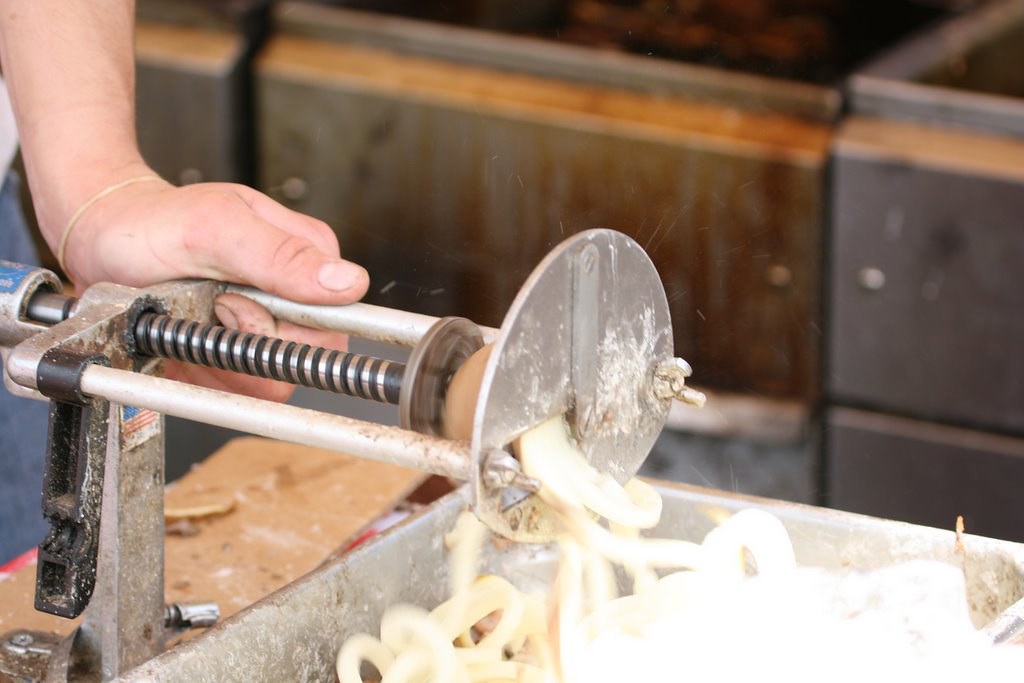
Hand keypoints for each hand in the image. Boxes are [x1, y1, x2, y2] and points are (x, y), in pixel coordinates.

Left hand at [63, 172, 369, 400]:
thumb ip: (281, 255)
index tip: (233, 299)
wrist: (105, 241)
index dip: (282, 325)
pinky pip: (240, 391)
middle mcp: (298, 297)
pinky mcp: (241, 358)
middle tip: (210, 302)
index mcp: (310, 257)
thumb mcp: (215, 225)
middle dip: (245, 339)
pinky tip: (190, 336)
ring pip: (270, 381)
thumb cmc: (154, 222)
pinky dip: (205, 370)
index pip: (334, 323)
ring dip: (221, 356)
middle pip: (302, 358)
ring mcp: (270, 329)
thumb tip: (348, 284)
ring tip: (197, 315)